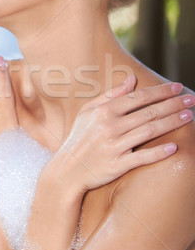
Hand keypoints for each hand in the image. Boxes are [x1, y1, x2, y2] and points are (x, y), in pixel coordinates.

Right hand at [53, 75, 193, 193]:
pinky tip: (173, 148)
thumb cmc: (78, 139)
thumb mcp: (87, 112)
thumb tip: (131, 79)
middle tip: (191, 100)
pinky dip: (158, 153)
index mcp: (103, 111)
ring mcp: (113, 146)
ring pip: (148, 131)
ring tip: (188, 117)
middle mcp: (109, 126)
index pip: (138, 97)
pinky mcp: (116, 165)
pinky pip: (141, 158)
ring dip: (171, 123)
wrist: (66, 170)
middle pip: (147, 112)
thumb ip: (110, 95)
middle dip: (172, 104)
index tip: (177, 87)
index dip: (160, 91)